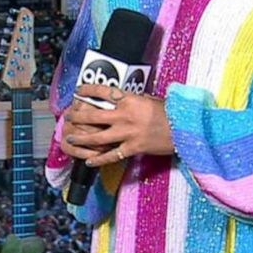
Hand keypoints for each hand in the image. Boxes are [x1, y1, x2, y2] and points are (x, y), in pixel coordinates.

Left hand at [58, 84, 174, 167]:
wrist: (184, 129)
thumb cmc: (170, 112)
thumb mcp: (151, 99)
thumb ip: (134, 100)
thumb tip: (120, 99)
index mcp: (131, 100)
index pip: (104, 92)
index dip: (88, 90)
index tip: (78, 90)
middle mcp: (125, 116)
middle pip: (94, 116)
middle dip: (78, 116)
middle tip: (68, 117)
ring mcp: (128, 133)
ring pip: (97, 137)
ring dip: (81, 138)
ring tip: (70, 138)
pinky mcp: (133, 148)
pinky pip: (111, 155)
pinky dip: (99, 160)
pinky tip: (89, 162)